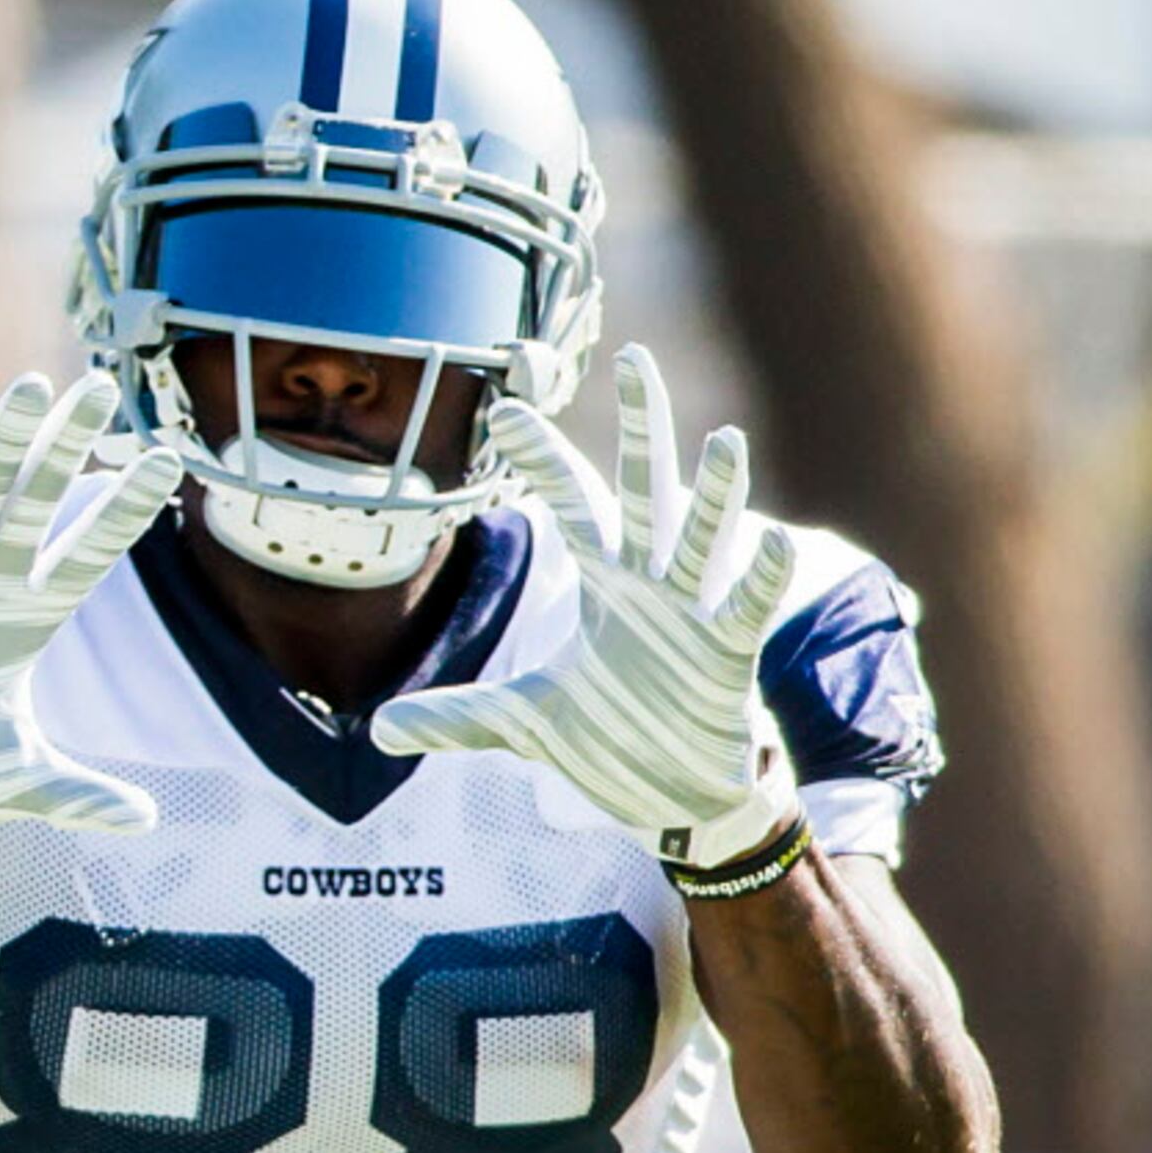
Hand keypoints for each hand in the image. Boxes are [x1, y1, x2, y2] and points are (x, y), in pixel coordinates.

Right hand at [0, 371, 181, 833]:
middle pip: (42, 499)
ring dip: (3, 437)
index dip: (125, 509)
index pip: (92, 551)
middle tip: (103, 387)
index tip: (166, 464)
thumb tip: (147, 825)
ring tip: (33, 386)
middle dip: (69, 445)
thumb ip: (78, 796)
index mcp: (32, 618)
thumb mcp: (15, 781)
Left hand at [372, 345, 798, 867]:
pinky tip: (772, 543)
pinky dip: (759, 579)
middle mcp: (649, 582)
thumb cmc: (614, 740)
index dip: (541, 456)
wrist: (677, 796)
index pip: (570, 502)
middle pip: (643, 489)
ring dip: (717, 492)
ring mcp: (692, 615)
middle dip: (640, 426)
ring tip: (727, 439)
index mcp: (605, 582)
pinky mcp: (725, 659)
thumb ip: (456, 717)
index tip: (504, 405)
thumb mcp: (525, 724)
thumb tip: (379, 732)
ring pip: (704, 539)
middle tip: (636, 356)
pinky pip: (745, 612)